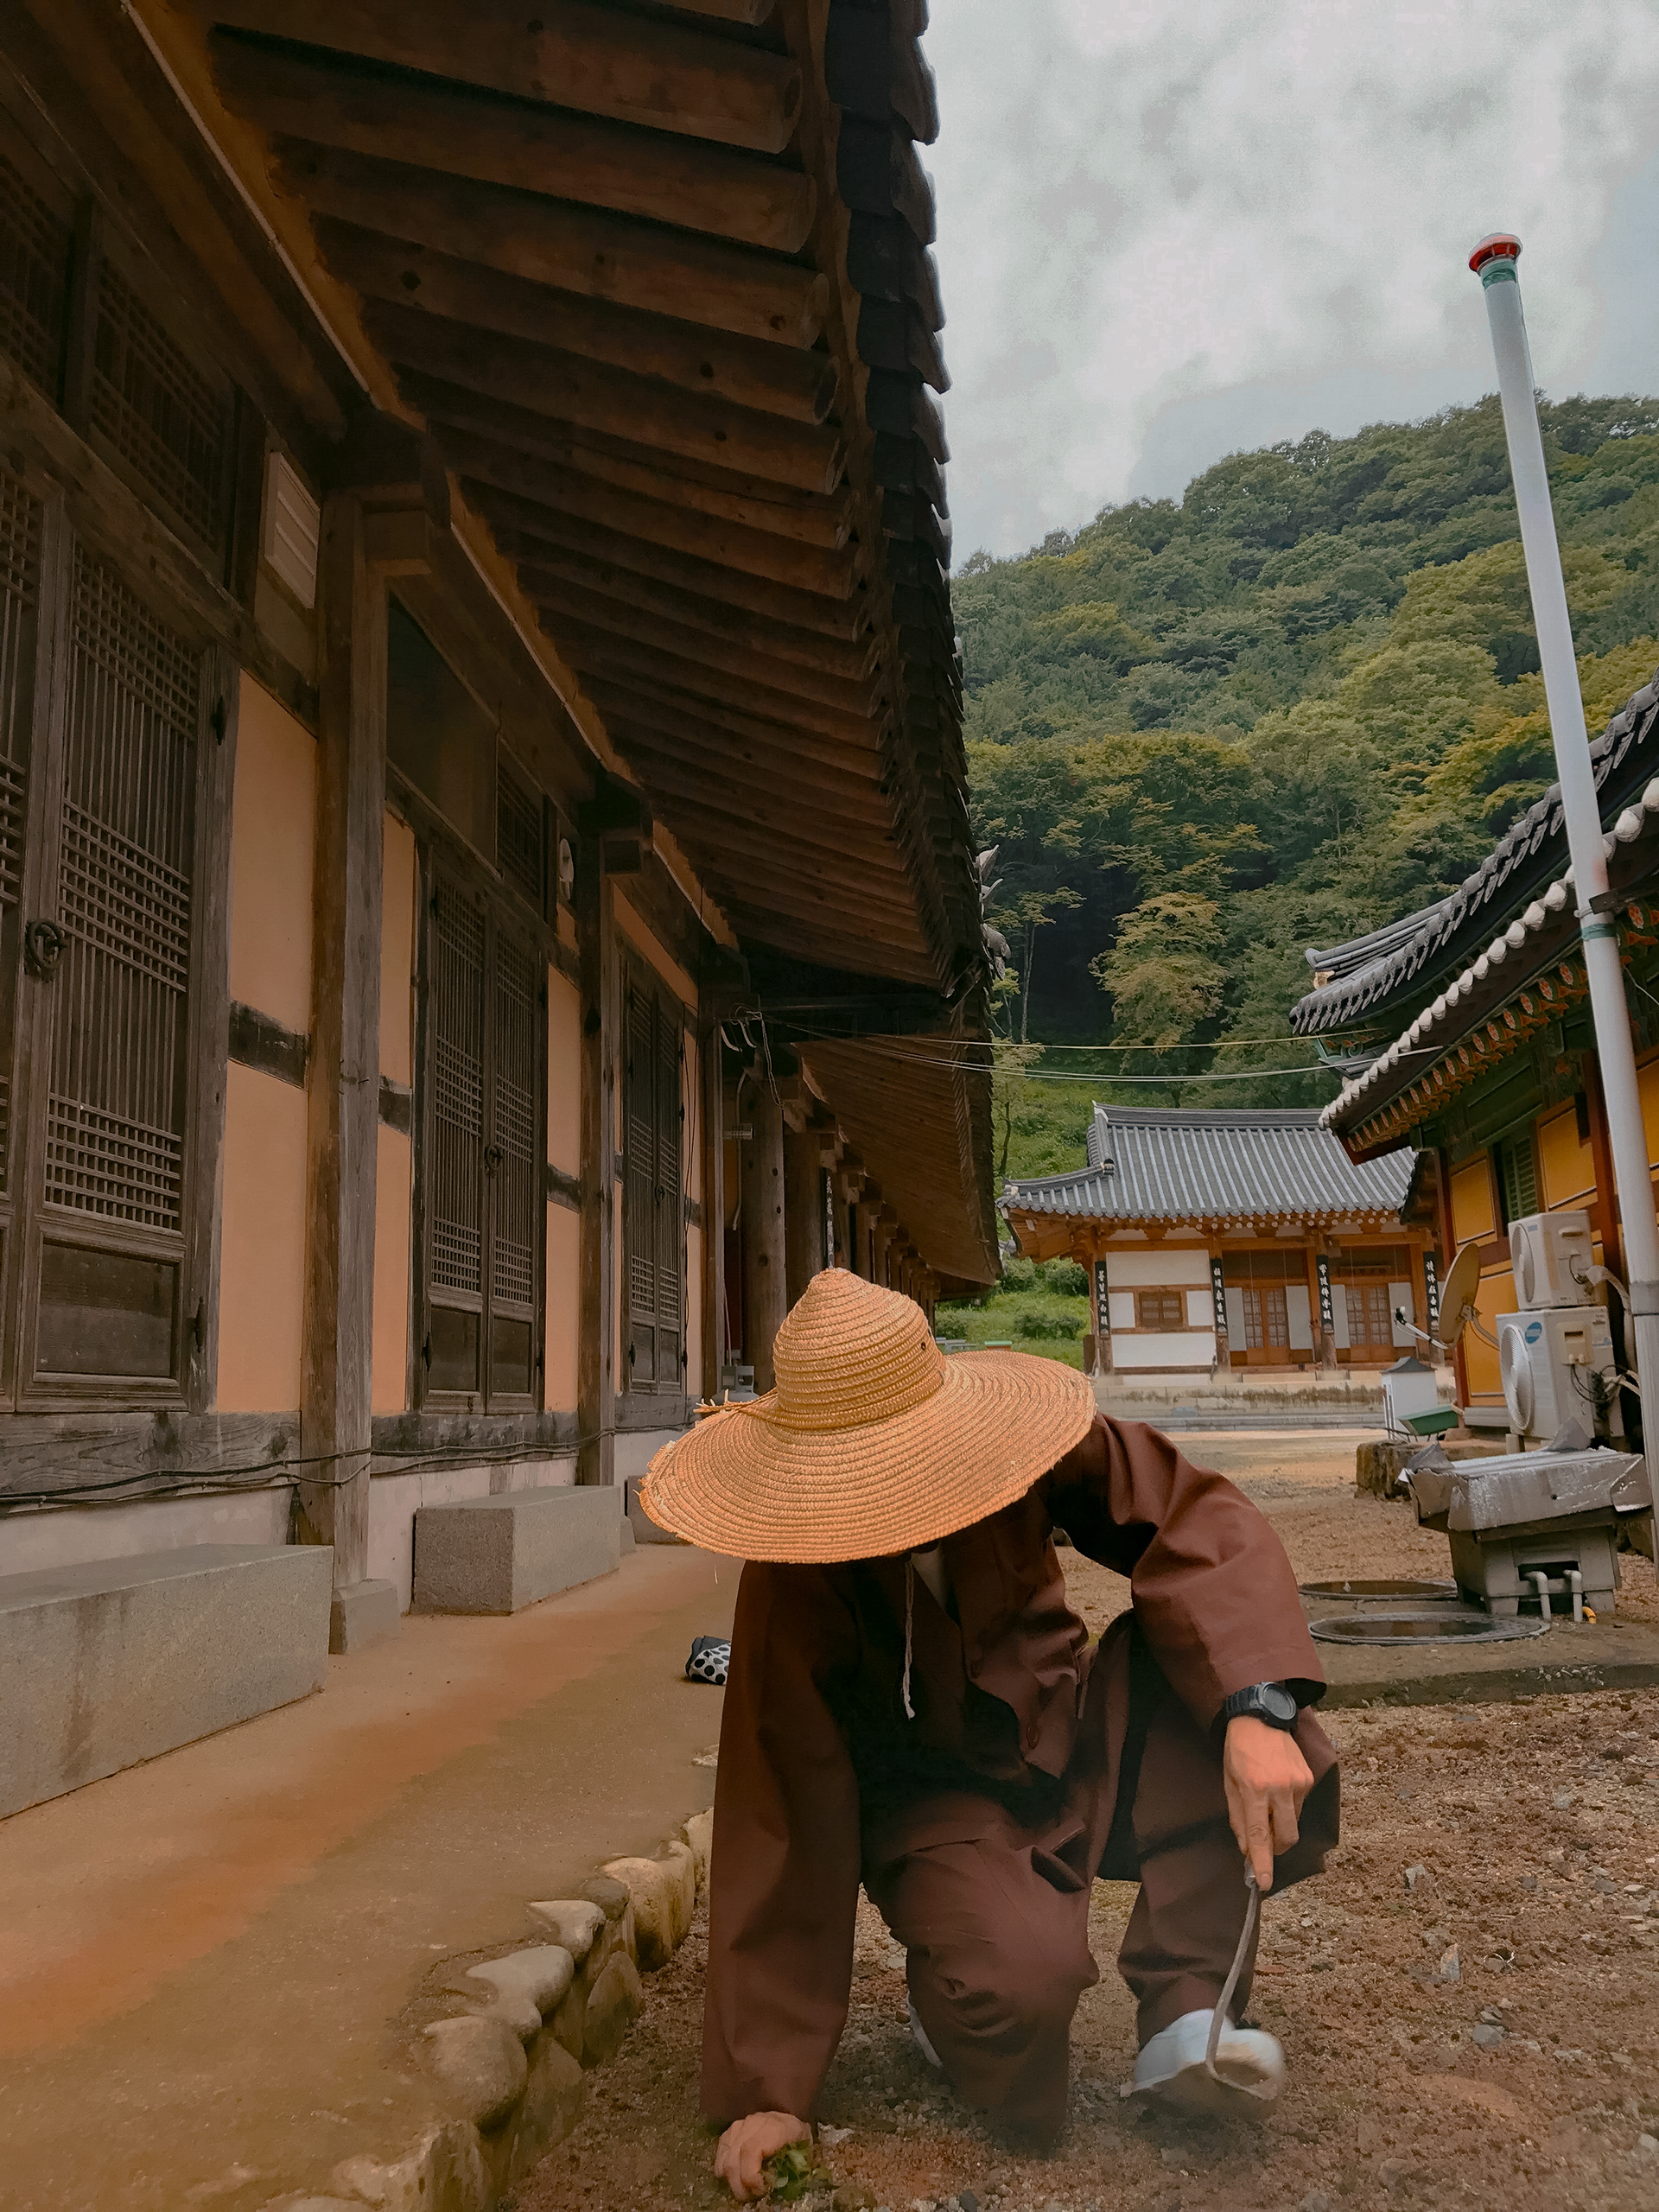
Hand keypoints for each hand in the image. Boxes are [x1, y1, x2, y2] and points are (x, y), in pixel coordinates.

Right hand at [713, 2111, 810, 2200]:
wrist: (789, 2117)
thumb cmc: (797, 2137)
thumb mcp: (803, 2149)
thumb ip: (794, 2165)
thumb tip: (782, 2185)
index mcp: (775, 2128)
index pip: (751, 2150)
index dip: (751, 2176)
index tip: (760, 2190)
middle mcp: (753, 2124)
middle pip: (734, 2159)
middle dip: (740, 2186)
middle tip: (752, 2197)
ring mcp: (739, 2125)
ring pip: (725, 2159)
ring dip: (732, 2181)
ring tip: (745, 2190)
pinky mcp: (730, 2131)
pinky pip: (720, 2154)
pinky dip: (725, 2171)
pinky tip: (736, 2177)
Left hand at [1223, 1714, 1312, 1890]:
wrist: (1261, 1717)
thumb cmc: (1238, 1751)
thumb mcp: (1229, 1782)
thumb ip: (1238, 1817)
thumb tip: (1247, 1849)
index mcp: (1254, 1789)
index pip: (1260, 1834)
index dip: (1262, 1862)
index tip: (1263, 1883)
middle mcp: (1280, 1788)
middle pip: (1286, 1837)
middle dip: (1276, 1848)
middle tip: (1265, 1845)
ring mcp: (1298, 1783)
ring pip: (1294, 1823)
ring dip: (1281, 1825)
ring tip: (1268, 1804)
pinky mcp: (1308, 1778)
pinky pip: (1300, 1805)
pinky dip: (1289, 1807)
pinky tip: (1278, 1789)